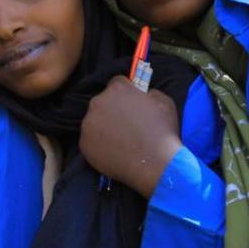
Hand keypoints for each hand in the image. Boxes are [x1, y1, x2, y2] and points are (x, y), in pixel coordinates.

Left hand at [78, 76, 181, 196]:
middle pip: (103, 102)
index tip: (130, 102)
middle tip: (126, 124)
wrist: (155, 164)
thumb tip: (144, 94)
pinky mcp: (84, 144)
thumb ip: (150, 92)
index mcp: (117, 89)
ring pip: (95, 121)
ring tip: (121, 140)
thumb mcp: (164, 102)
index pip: (117, 83)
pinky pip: (90, 140)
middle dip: (113, 109)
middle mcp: (98, 103)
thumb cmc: (162, 132)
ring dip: (104, 126)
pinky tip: (114, 150)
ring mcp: (88, 124)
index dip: (125, 93)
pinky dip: (99, 144)